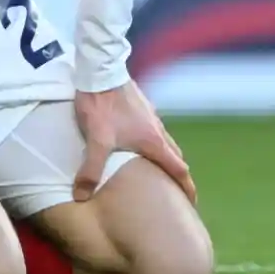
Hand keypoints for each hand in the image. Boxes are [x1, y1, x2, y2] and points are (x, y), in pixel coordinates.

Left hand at [73, 82, 194, 204]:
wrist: (100, 70)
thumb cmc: (103, 106)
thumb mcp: (96, 140)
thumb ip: (90, 169)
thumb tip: (82, 196)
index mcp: (153, 141)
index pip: (179, 169)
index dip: (187, 188)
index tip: (192, 204)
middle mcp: (158, 129)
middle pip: (175, 157)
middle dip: (177, 175)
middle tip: (172, 191)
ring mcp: (151, 116)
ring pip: (165, 142)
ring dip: (165, 158)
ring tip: (155, 171)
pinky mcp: (142, 106)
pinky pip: (154, 130)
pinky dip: (154, 144)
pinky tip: (137, 144)